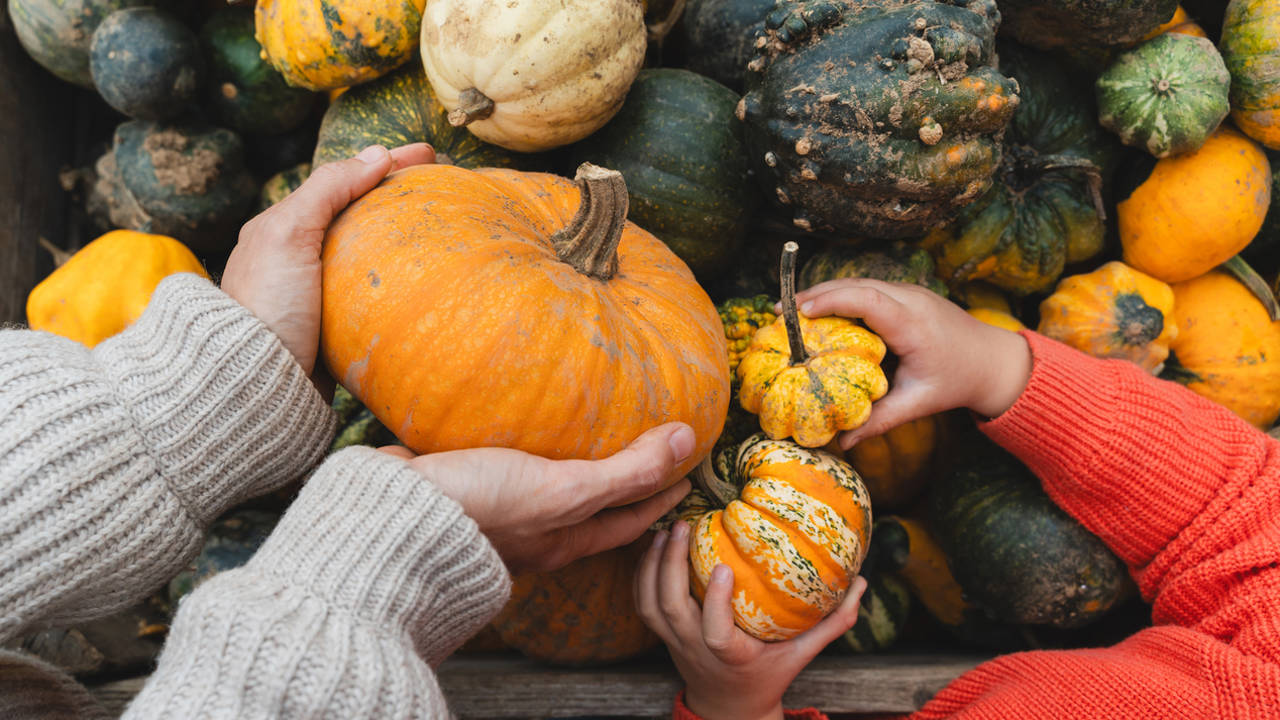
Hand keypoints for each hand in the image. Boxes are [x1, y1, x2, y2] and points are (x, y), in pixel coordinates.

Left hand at [221, 143, 435, 381]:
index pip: (344, 182)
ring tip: (441, 227)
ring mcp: (319, 294)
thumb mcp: (288, 234)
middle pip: (359, 215)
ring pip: (369, 253)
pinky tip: (424, 280)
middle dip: (398, 196)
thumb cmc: (268, 305)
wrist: (257, 383)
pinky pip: (375, 294)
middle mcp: (299, 257)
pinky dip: (400, 280)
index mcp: (283, 228)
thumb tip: (376, 154)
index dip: (387, 163)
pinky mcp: (335, 328)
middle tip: (442, 184)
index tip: (430, 154)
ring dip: (403, 238)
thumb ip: (328, 189)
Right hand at [381, 423, 695, 574]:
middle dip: (620, 488)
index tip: (687, 476)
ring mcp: (497, 514)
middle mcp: (534, 534)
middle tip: (647, 456)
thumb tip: (688, 440)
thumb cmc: (482, 507)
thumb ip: (624, 471)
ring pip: (548, 492)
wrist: (393, 515)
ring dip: (571, 468)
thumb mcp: (564, 491)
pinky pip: (506, 468)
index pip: (627, 521)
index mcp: (563, 540)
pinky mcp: (464, 487)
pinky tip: (518, 426)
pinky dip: (524, 451)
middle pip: (590, 511)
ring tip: (586, 437)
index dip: (661, 498)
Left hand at [635, 521, 867, 719]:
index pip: (715, 633)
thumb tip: (862, 583)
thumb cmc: (768, 676)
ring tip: (666, 529)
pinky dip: (642, 573)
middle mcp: (695, 649)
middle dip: (671, 565)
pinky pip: (642, 604)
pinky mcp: (662, 635)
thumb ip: (832, 622)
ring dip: (653, 564)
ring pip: (650, 604)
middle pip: (670, 609)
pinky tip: (654, 543)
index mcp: (731, 655)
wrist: (728, 707)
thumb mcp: (802, 654)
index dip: (714, 602)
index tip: (723, 567)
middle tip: (684, 525)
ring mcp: (674, 642)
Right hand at [794, 279, 1031, 448]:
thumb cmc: (956, 381)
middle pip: (856, 284)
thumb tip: (841, 444)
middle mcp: (911, 299)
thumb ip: (879, 421)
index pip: (867, 298)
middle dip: (815, 295)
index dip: (830, 300)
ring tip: (790, 312)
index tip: (798, 311)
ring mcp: (910, 291)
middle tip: (780, 313)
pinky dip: (840, 296)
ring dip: (825, 293)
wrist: (994, 360)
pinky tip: (818, 313)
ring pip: (859, 282)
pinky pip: (868, 287)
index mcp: (913, 323)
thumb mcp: (918, 403)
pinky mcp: (906, 293)